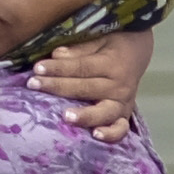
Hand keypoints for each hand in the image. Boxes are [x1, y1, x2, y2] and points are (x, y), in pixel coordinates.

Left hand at [29, 28, 153, 136]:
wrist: (139, 51)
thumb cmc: (113, 44)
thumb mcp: (99, 38)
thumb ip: (79, 49)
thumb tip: (56, 55)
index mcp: (111, 63)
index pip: (80, 67)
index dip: (58, 68)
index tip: (37, 68)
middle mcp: (119, 85)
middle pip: (86, 88)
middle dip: (58, 87)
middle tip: (34, 85)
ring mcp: (123, 102)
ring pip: (104, 112)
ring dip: (85, 115)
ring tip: (66, 117)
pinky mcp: (125, 114)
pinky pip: (121, 128)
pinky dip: (111, 134)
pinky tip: (95, 135)